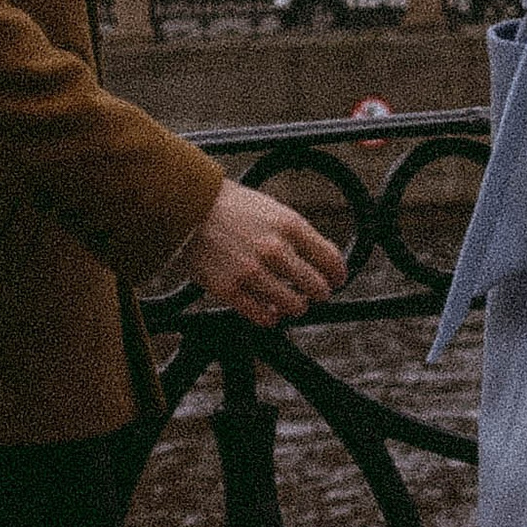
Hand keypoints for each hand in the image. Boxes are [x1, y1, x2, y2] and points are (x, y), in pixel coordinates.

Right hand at [190, 180, 346, 324]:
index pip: (330, 260)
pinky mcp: (229, 289)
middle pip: (316, 287)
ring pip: (292, 306)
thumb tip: (324, 259)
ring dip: (296, 307)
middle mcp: (274, 249)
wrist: (189, 208)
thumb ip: (298, 234)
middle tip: (316, 294)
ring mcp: (251, 271)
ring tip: (293, 304)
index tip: (337, 280)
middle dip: (320, 294)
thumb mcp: (274, 209)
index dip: (338, 275)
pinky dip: (271, 318)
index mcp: (290, 225)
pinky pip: (261, 316)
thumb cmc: (233, 207)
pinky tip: (270, 312)